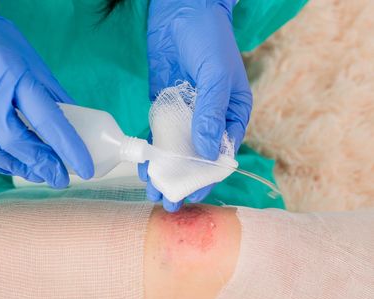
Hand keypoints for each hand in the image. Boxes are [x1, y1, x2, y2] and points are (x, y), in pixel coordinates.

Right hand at [0, 0, 93, 187]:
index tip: (85, 170)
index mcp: (14, 71)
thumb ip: (53, 99)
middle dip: (41, 164)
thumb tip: (75, 135)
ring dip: (15, 168)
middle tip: (58, 178)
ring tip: (35, 174)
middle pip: (13, 138)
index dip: (68, 148)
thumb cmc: (3, 47)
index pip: (47, 119)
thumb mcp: (35, 66)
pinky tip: (7, 165)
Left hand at [140, 0, 251, 210]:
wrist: (180, 9)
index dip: (207, 175)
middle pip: (196, 156)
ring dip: (164, 170)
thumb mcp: (217, 75)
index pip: (221, 153)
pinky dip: (151, 150)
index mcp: (231, 114)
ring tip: (152, 191)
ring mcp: (184, 114)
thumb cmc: (209, 39)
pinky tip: (144, 166)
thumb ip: (211, 113)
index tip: (193, 193)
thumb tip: (204, 150)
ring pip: (175, 150)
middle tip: (168, 201)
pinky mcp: (163, 106)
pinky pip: (157, 133)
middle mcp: (208, 119)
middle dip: (183, 179)